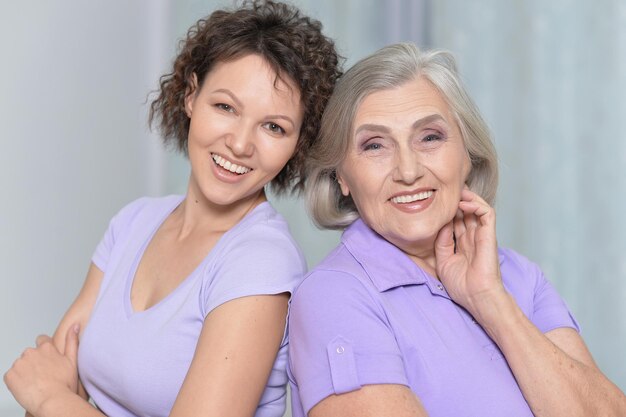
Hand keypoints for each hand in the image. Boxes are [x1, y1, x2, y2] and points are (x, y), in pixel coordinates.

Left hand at [4, 324, 79, 413]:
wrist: (52, 401)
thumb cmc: (64, 384)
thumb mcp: (73, 360)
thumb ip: (72, 341)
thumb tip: (74, 325)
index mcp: (46, 348)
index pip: (41, 341)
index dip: (44, 351)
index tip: (46, 361)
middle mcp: (31, 352)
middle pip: (30, 355)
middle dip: (34, 363)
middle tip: (42, 376)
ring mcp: (19, 364)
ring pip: (20, 366)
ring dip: (25, 372)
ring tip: (35, 384)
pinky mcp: (10, 375)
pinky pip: (11, 376)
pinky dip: (16, 382)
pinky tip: (27, 388)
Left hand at [434, 188, 505, 318]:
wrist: (476, 297)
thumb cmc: (462, 285)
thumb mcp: (443, 261)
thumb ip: (442, 241)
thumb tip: (441, 224)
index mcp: (462, 243)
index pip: (456, 220)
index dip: (447, 210)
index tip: (435, 203)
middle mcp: (472, 237)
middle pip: (465, 211)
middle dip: (456, 200)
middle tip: (444, 191)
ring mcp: (481, 235)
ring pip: (478, 207)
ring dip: (467, 197)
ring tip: (455, 193)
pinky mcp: (489, 235)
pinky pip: (487, 213)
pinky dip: (476, 204)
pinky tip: (463, 204)